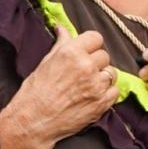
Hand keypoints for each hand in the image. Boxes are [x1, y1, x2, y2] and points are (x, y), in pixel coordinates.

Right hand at [0, 25, 117, 148]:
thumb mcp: (45, 62)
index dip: (90, 44)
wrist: (33, 120)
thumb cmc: (35, 91)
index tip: (85, 51)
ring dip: (102, 76)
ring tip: (88, 84)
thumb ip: (60, 44)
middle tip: (83, 71)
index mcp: (71, 52)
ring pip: (111, 72)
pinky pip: (114, 90)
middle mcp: (86, 66)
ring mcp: (96, 85)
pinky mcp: (102, 103)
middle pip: (104, 55)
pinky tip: (93, 95)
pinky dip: (107, 92)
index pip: (96, 38)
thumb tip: (62, 28)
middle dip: (95, 61)